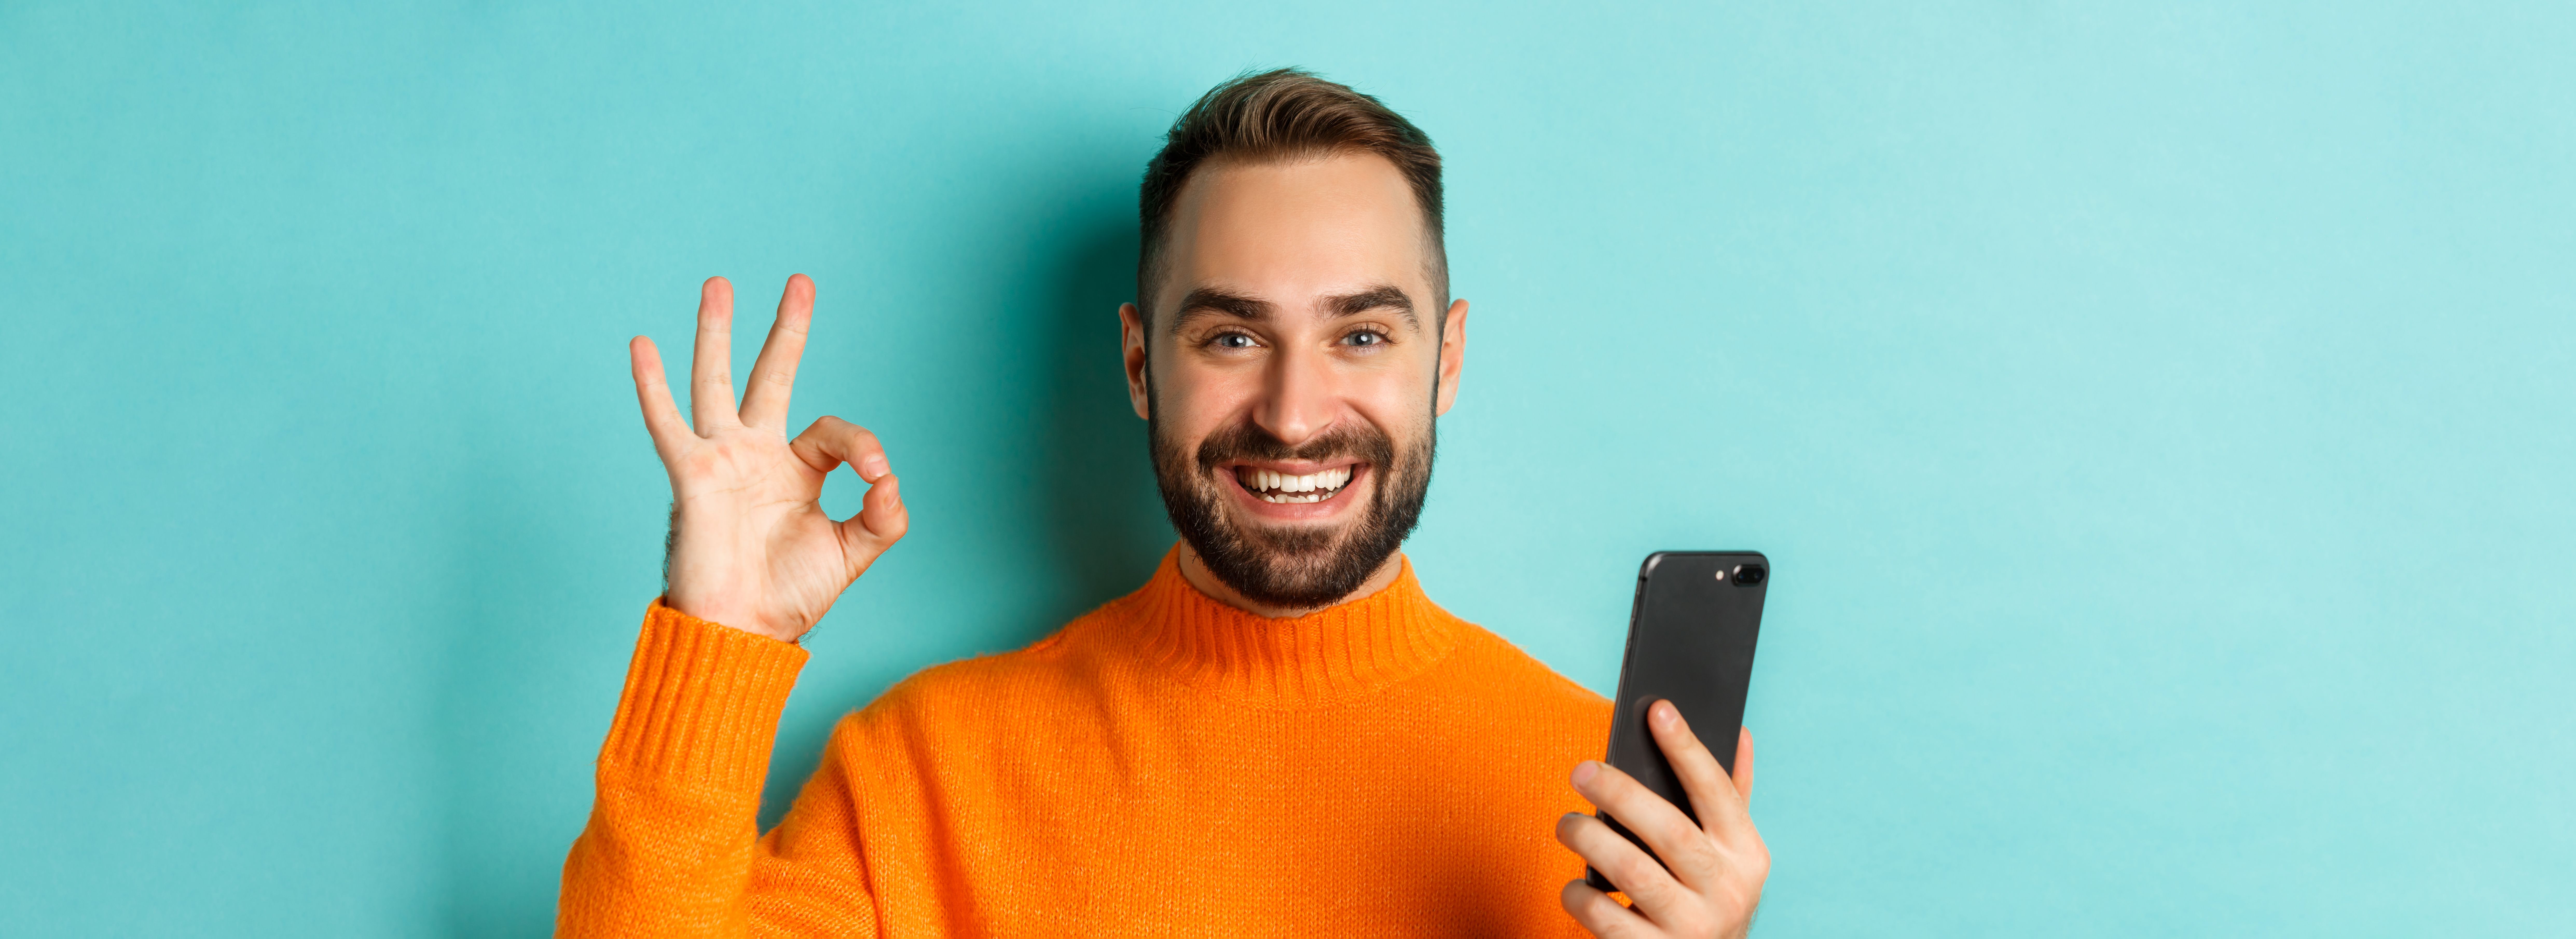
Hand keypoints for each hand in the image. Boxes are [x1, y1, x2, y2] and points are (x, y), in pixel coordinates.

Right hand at [628, 275, 907, 641]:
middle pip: (772, 375)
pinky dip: (652, 386)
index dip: (863, 448)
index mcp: (796, 471)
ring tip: (719, 283)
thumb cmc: (790, 595)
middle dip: (785, 329)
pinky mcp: (692, 476)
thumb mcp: (853, 552)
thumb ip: (884, 516)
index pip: (834, 433)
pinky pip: (668, 423)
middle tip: (800, 281)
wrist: (744, 632)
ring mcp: (721, 459)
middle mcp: (757, 454)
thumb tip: (890, 480)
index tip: (877, 479)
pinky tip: (642, 346)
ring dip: (716, 332)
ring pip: (716, 381)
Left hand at [1556, 702, 1767, 937]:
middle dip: (1622, 794)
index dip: (1688, 749)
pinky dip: (1581, 896)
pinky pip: (1606, 920)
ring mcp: (1693, 928)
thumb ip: (1733, 797)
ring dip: (1591, 841)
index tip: (1658, 709)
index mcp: (1747, 856)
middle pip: (1670, 830)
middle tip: (1581, 771)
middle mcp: (1727, 892)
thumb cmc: (1709, 898)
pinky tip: (1573, 886)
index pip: (1718, 792)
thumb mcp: (1733, 854)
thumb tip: (1740, 731)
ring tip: (1566, 823)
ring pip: (1634, 873)